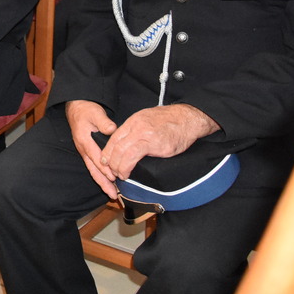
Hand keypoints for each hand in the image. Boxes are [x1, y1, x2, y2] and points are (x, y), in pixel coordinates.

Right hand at [65, 100, 119, 199]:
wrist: (77, 107)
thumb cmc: (86, 110)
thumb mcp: (95, 113)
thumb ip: (103, 122)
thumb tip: (112, 130)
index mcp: (85, 140)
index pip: (96, 157)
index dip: (105, 169)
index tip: (114, 178)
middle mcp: (83, 149)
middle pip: (93, 169)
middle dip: (103, 183)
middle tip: (113, 195)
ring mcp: (84, 151)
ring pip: (93, 170)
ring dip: (102, 183)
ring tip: (112, 194)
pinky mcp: (87, 151)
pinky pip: (93, 167)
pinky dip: (100, 176)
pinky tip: (108, 182)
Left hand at [99, 104, 219, 181]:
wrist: (188, 118)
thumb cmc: (170, 121)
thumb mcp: (148, 120)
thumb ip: (136, 130)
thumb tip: (127, 144)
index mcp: (134, 121)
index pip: (114, 137)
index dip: (107, 151)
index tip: (105, 161)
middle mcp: (136, 127)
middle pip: (115, 145)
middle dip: (110, 161)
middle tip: (111, 172)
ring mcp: (145, 135)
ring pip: (122, 152)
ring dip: (117, 166)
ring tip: (119, 175)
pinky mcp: (155, 145)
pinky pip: (134, 155)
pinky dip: (126, 166)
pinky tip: (127, 173)